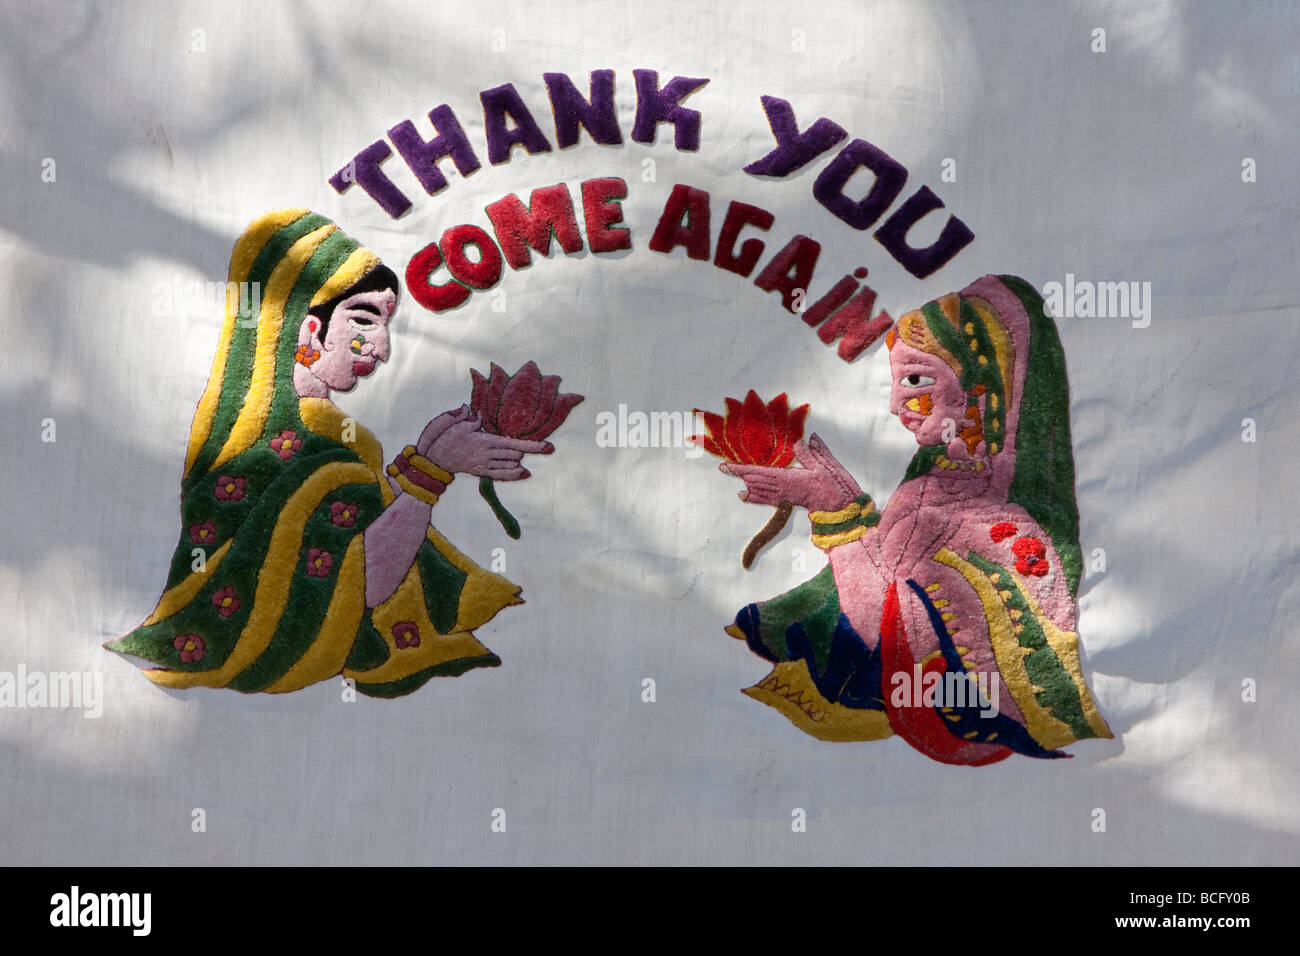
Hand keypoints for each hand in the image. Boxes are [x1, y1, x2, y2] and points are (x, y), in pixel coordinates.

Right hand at [420, 407, 552, 480]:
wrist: (432, 460)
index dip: (533, 446)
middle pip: (515, 454)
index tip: (548, 446)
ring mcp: (484, 465)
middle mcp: (487, 454)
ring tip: (524, 461)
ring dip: (518, 462)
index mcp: (485, 440)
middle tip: (536, 447)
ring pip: (510, 465)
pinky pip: (500, 476)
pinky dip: (513, 475)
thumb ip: (469, 418)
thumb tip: (477, 413)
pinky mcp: (480, 472)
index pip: (514, 443)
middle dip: (525, 451)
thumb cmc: (443, 438)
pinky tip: (523, 473)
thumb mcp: (454, 423)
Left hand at [719, 433, 860, 511]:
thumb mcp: (826, 466)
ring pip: (758, 490)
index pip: (759, 472)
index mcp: (788, 478)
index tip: (726, 465)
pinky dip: (753, 497)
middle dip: (738, 473)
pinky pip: (766, 500)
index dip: (741, 469)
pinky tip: (743, 495)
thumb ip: (812, 454)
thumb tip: (802, 439)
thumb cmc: (834, 486)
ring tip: (731, 476)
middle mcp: (782, 488)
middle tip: (722, 467)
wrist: (840, 509)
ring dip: (744, 482)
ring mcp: (783, 496)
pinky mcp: (787, 502)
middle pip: (755, 480)